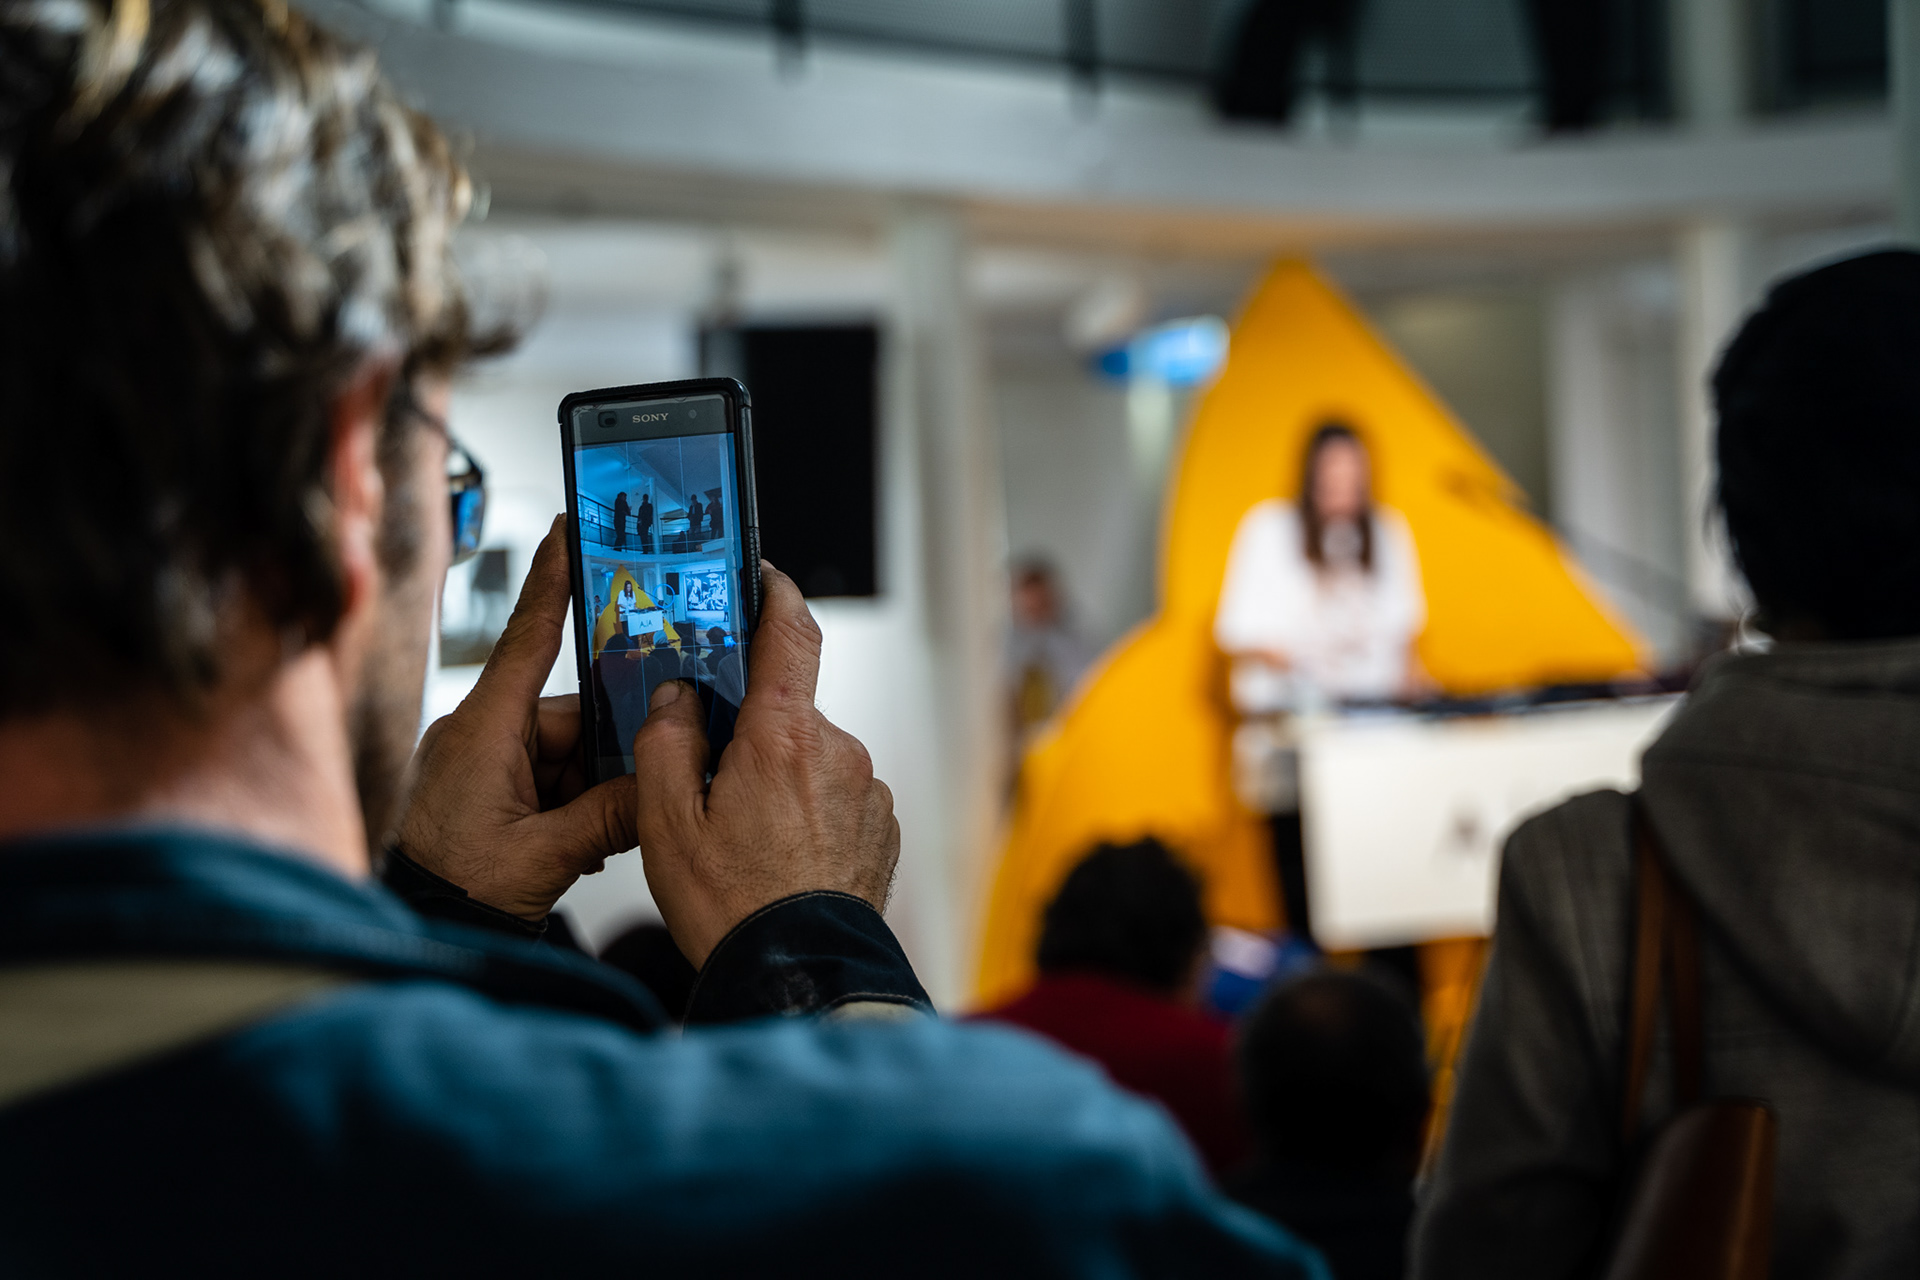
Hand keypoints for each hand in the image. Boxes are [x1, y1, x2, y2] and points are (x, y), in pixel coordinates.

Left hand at [392, 516, 635, 918]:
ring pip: (565, 750)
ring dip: (590, 788)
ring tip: (589, 834)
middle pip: (570, 711)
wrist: (413, 931)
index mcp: (484, 730)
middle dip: (608, 748)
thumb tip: (661, 785)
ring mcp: (481, 761)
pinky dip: (572, 804)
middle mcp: (480, 734)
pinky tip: (577, 840)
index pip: (529, 637)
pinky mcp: (484, 787)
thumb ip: (609, 816)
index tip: (570, 530)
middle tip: (639, 778)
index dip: (553, 580)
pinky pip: (547, 777)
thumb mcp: (545, 856)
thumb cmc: (454, 891)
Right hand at [634, 563, 899, 967]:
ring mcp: (868, 789)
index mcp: (783, 737)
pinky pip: (838, 796)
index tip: (761, 578)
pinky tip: (780, 858)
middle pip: (787, 710)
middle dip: (751, 734)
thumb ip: (667, 742)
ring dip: (779, 780)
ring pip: (811, 758)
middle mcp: (837, 751)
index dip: (775, 594)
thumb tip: (677, 699)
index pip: (791, 633)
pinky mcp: (881, 825)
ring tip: (746, 841)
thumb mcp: (668, 823)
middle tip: (712, 784)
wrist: (803, 978)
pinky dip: (808, 813)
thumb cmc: (735, 909)